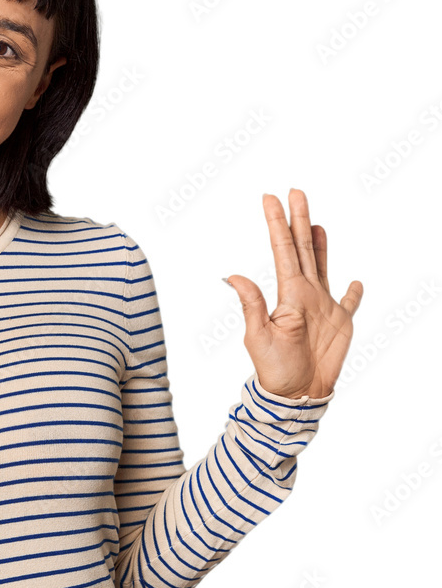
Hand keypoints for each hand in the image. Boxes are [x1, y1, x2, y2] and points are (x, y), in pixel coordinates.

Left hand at [224, 188, 362, 399]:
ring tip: (317, 225)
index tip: (271, 198)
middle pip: (302, 250)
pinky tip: (355, 282)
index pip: (282, 251)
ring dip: (320, 246)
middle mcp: (303, 295)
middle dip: (299, 220)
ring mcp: (322, 308)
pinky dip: (353, 293)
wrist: (294, 395)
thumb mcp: (258, 335)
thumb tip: (231, 276)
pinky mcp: (340, 324)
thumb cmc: (273, 369)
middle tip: (296, 192)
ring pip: (322, 267)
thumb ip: (251, 304)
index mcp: (286, 294)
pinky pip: (349, 304)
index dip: (277, 224)